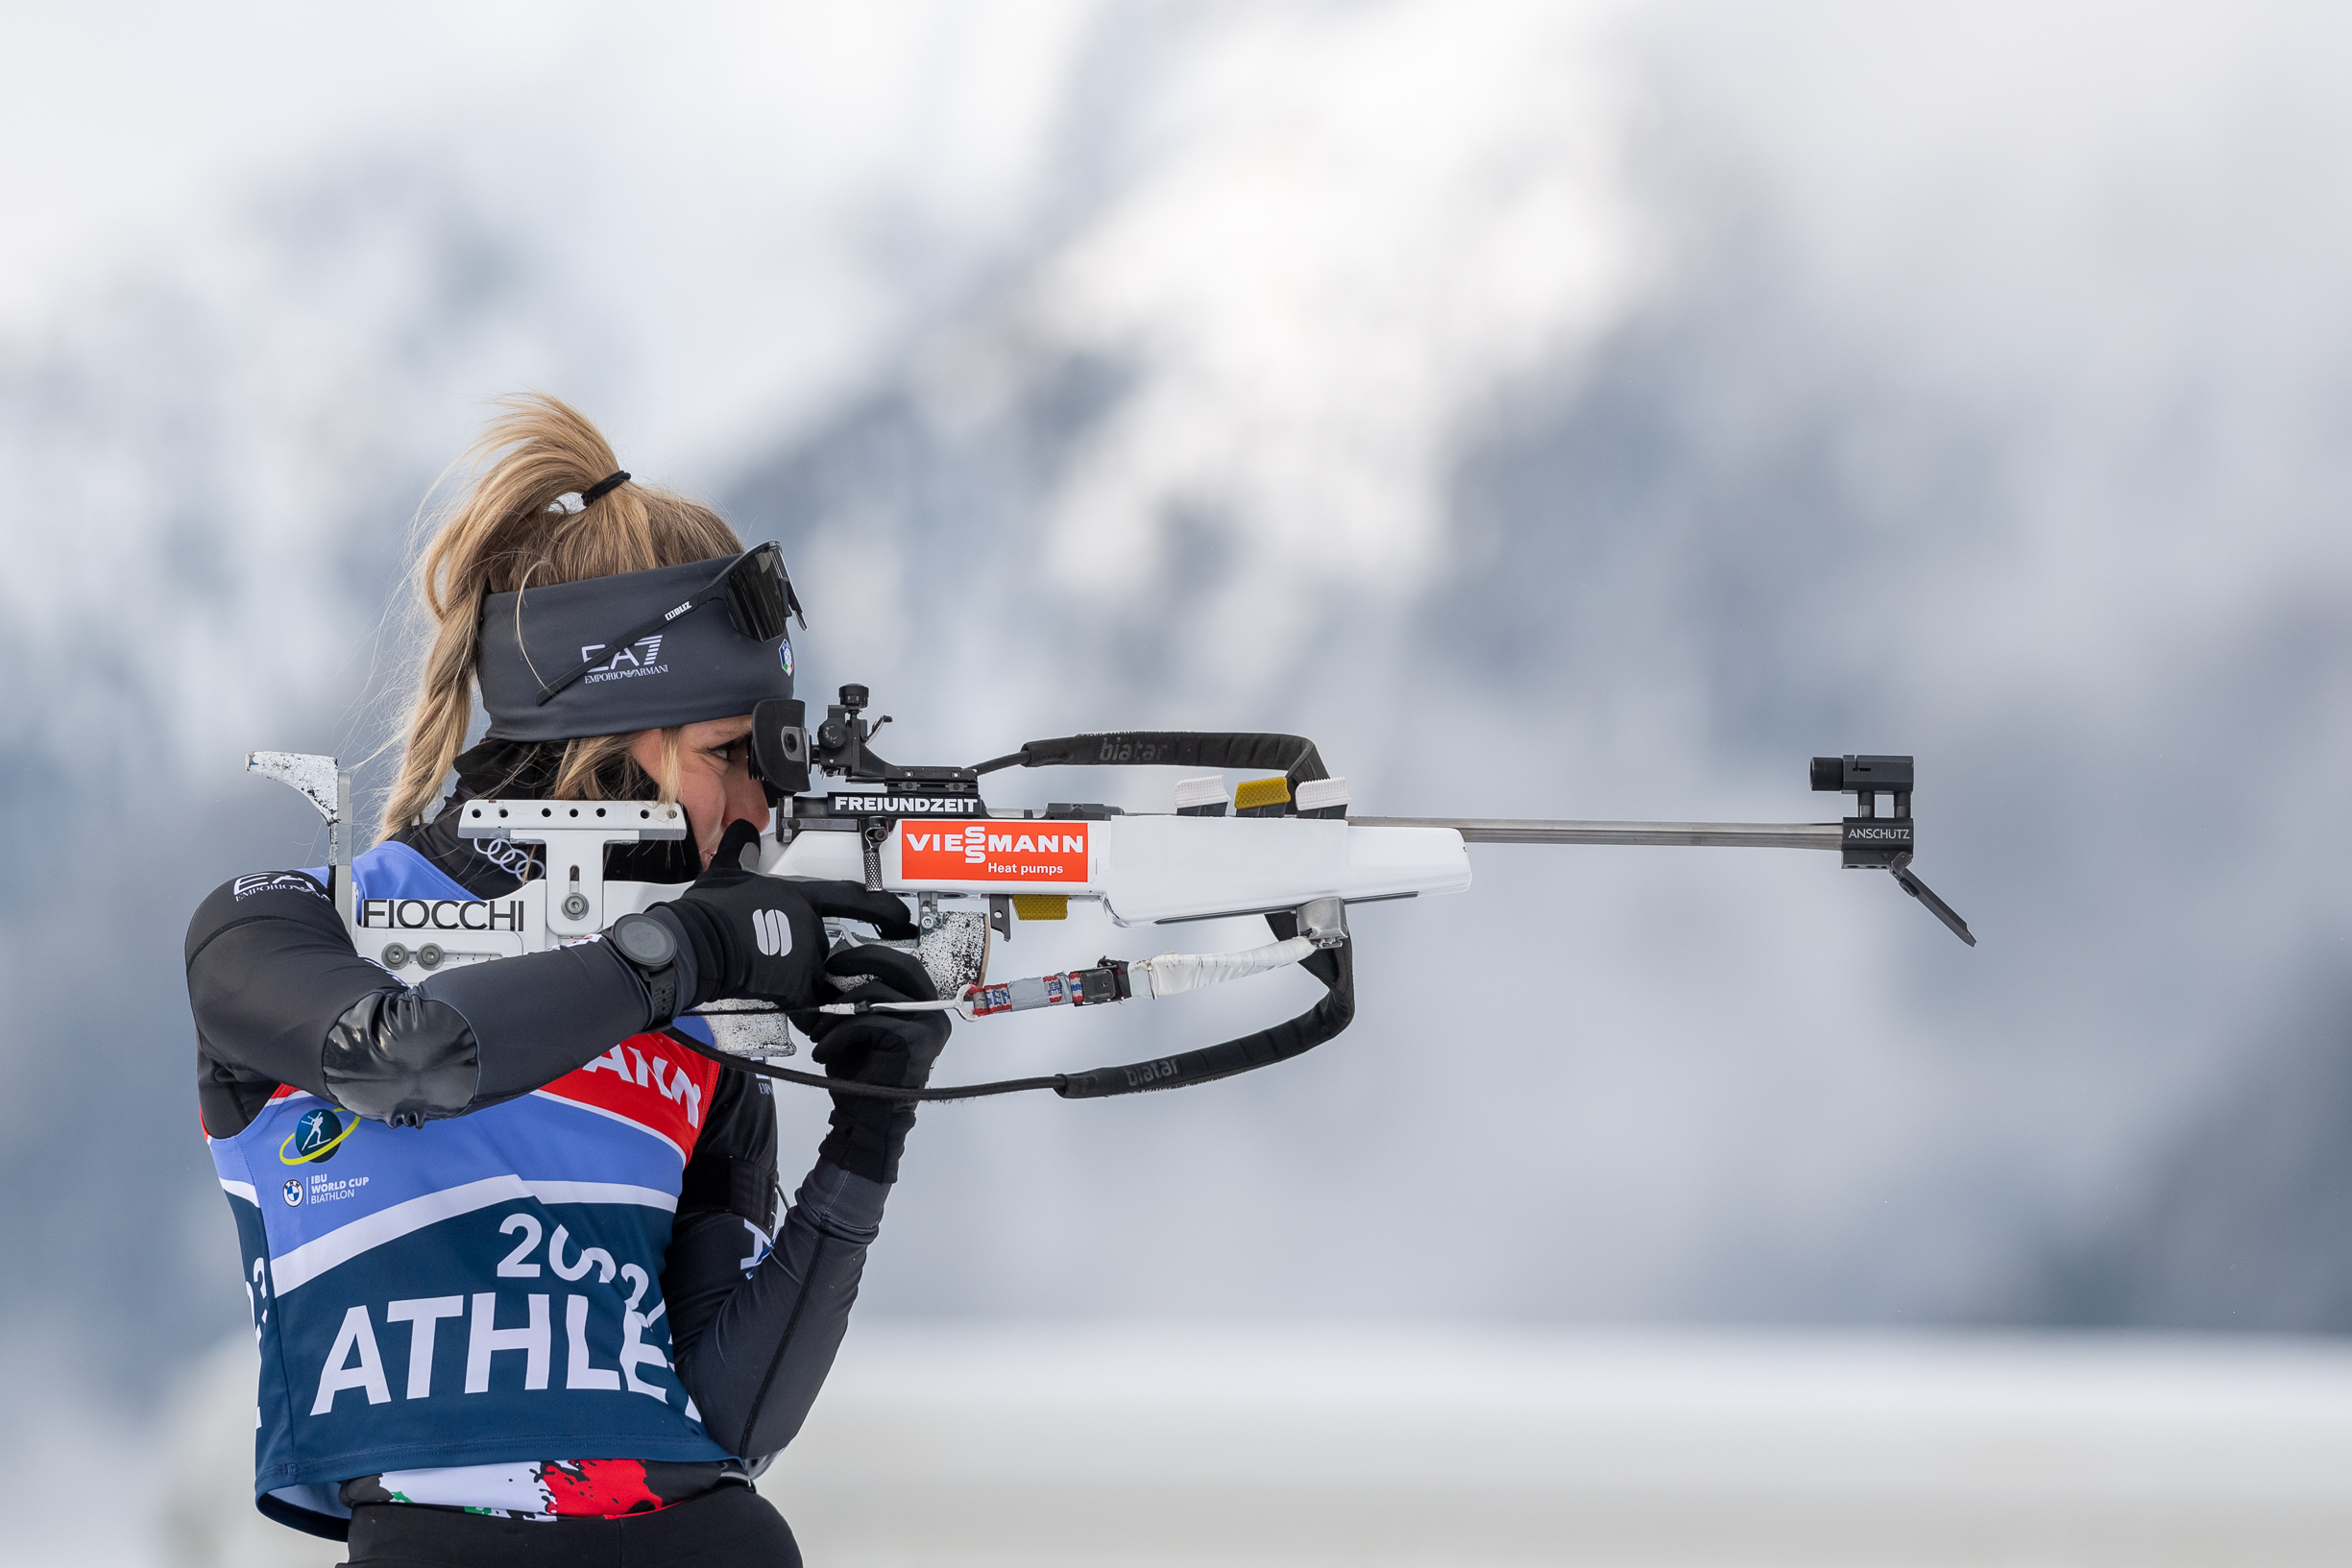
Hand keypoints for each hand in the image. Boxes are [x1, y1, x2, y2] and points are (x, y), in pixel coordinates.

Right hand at [653, 820, 916, 1010]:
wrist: (695, 943)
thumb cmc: (708, 912)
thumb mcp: (725, 870)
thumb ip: (739, 850)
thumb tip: (743, 832)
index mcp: (799, 896)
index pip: (851, 899)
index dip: (881, 908)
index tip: (899, 917)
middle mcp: (809, 925)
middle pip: (828, 944)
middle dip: (808, 954)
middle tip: (776, 958)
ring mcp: (805, 956)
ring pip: (820, 975)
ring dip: (804, 981)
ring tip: (770, 980)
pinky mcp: (795, 987)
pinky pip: (811, 1007)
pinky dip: (806, 1014)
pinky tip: (793, 1013)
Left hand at [803, 943, 951, 1090]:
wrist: (867, 1119)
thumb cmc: (862, 1076)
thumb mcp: (855, 1027)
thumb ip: (852, 1000)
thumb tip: (827, 972)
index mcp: (924, 1007)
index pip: (902, 966)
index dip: (869, 957)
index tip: (836, 964)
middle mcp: (934, 1013)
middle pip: (900, 967)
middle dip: (860, 961)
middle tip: (830, 970)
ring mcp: (929, 1026)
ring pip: (876, 994)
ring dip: (837, 1012)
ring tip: (817, 1034)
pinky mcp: (915, 1040)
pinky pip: (868, 1021)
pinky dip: (837, 1035)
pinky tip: (822, 1052)